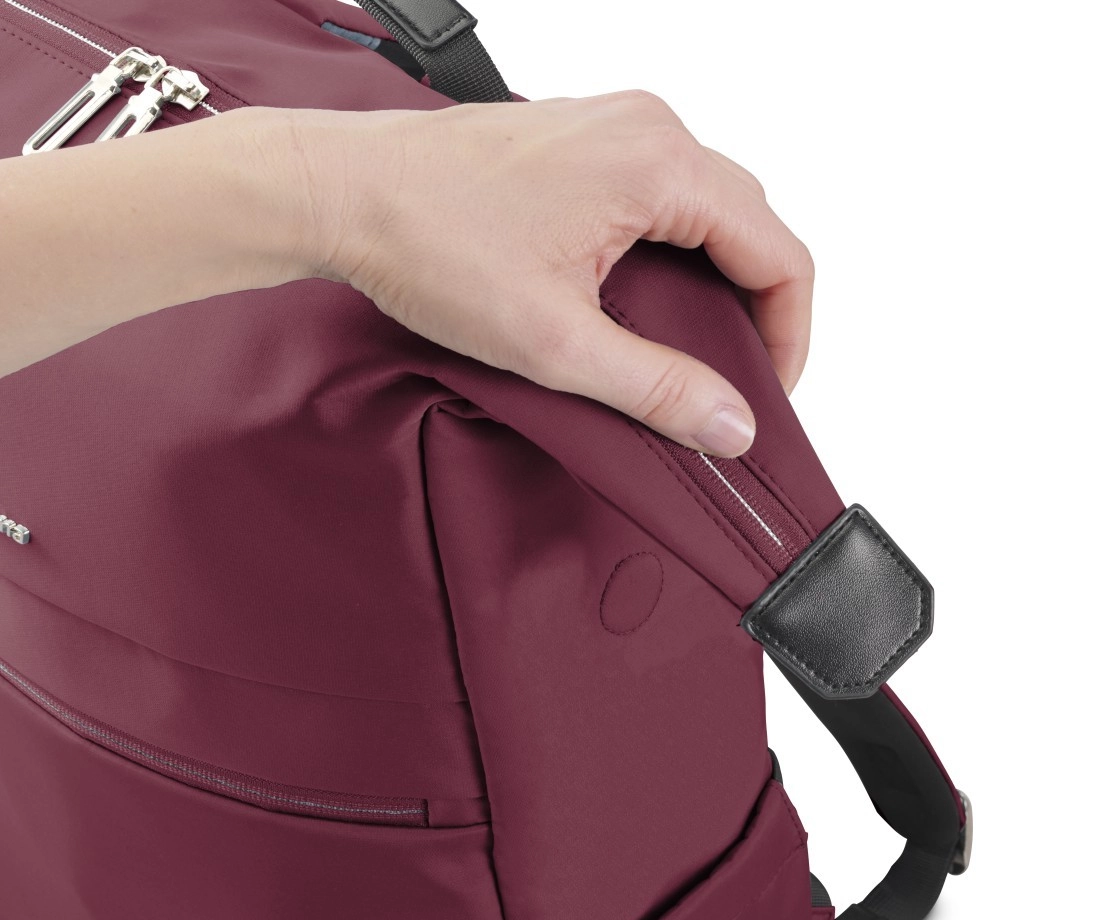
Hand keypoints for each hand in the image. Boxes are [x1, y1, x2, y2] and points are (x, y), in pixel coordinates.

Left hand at [272, 93, 813, 456]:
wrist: (344, 192)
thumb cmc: (430, 243)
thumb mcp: (555, 341)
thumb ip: (656, 388)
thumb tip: (729, 425)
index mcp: (660, 166)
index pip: (778, 253)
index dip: (788, 335)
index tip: (764, 393)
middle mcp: (648, 128)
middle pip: (751, 226)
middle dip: (756, 310)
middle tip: (732, 380)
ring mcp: (613, 126)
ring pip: (707, 209)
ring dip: (713, 280)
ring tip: (688, 351)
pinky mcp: (581, 140)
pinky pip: (660, 194)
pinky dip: (672, 250)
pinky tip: (641, 300)